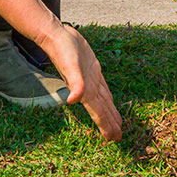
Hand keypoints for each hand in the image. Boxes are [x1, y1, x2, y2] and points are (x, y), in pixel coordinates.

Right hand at [44, 24, 121, 140]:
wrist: (58, 36)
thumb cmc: (63, 51)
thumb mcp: (71, 67)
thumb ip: (75, 83)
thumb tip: (74, 101)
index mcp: (86, 91)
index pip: (99, 113)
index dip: (106, 126)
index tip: (114, 139)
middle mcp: (89, 88)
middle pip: (103, 111)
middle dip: (110, 124)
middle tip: (119, 138)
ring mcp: (91, 80)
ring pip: (104, 101)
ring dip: (110, 113)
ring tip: (116, 123)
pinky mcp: (93, 70)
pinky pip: (103, 88)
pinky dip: (107, 97)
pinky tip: (109, 99)